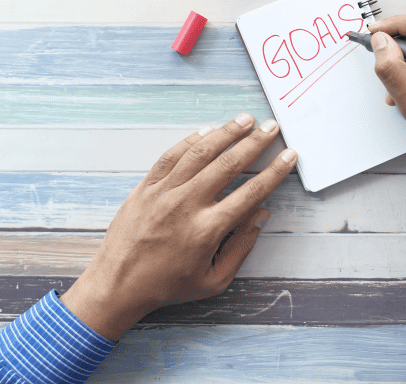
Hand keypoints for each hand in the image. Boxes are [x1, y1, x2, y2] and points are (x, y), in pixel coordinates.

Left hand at [59, 113, 296, 341]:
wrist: (117, 285)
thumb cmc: (168, 285)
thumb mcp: (214, 280)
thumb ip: (242, 246)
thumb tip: (262, 214)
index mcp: (208, 229)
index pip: (251, 192)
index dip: (274, 171)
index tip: (288, 155)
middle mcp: (188, 204)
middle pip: (229, 164)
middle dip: (255, 142)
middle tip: (271, 127)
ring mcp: (165, 192)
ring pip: (200, 152)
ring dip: (226, 132)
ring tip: (245, 119)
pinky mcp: (147, 186)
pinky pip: (171, 156)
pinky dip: (190, 140)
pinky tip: (207, 130)